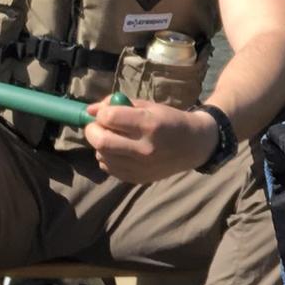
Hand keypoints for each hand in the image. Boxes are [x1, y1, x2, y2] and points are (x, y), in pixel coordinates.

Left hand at [82, 100, 214, 182]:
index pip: (110, 118)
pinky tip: (117, 151)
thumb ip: (119, 105)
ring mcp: (141, 167)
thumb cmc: (170, 120)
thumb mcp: (148, 106)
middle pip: (101, 142)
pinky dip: (107, 158)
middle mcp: (144, 148)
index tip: (103, 112)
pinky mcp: (138, 179)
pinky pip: (109, 168)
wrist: (194, 145)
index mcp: (150, 125)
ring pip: (102, 156)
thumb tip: (90, 110)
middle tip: (96, 126)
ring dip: (99, 145)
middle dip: (92, 131)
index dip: (101, 113)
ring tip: (111, 138)